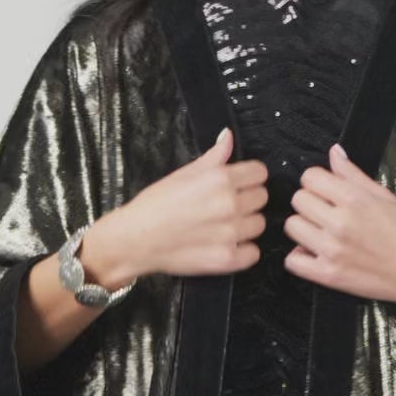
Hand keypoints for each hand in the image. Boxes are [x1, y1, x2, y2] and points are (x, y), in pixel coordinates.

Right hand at [98, 126, 267, 283]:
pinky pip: (253, 252)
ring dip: (245, 225)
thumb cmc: (154, 206)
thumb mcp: (183, 174)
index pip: (259, 173)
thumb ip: (213, 157)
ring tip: (222, 227)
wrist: (134, 240)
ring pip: (258, 224)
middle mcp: (230, 204)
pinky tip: (224, 245)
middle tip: (224, 207)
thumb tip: (227, 136)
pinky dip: (242, 251)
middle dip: (246, 200)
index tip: (238, 184)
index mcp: (220, 179)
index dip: (248, 177)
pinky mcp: (228, 259)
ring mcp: (231, 234)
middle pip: (261, 198)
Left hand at [284, 142, 395, 305]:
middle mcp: (340, 222)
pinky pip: (292, 261)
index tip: (326, 191)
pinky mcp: (328, 275)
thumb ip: (353, 174)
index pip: (310, 177)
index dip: (317, 182)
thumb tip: (334, 153)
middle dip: (310, 203)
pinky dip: (300, 256)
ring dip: (304, 228)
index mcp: (354, 199)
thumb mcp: (385, 196)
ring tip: (322, 233)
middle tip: (326, 213)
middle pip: (298, 200)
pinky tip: (315, 253)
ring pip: (292, 226)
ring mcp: (332, 250)